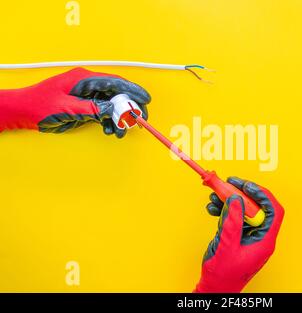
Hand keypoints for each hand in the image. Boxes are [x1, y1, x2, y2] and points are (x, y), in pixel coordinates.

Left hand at [0, 67, 149, 137]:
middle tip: (140, 121)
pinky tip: (110, 130)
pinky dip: (110, 122)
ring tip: (121, 131)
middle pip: (117, 94)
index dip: (133, 91)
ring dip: (120, 119)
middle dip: (130, 108)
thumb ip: (91, 108)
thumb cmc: (38, 105)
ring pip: (113, 106)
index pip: (115, 83)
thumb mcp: (66, 108)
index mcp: (84, 80)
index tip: (145, 100)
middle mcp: (88, 86)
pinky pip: (104, 113)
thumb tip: (113, 111)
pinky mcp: (86, 107)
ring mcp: (87, 97)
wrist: (23, 111)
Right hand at [195, 177, 284, 292]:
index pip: (273, 211)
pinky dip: (224, 211)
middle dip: (242, 194)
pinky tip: (212, 208)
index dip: (262, 195)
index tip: (246, 185)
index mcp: (264, 241)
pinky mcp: (239, 237)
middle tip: (228, 184)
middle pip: (257, 208)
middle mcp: (260, 237)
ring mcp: (250, 237)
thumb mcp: (227, 246)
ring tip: (214, 195)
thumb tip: (236, 199)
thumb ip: (232, 221)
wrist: (215, 289)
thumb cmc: (224, 275)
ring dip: (230, 201)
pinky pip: (235, 218)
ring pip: (244, 211)